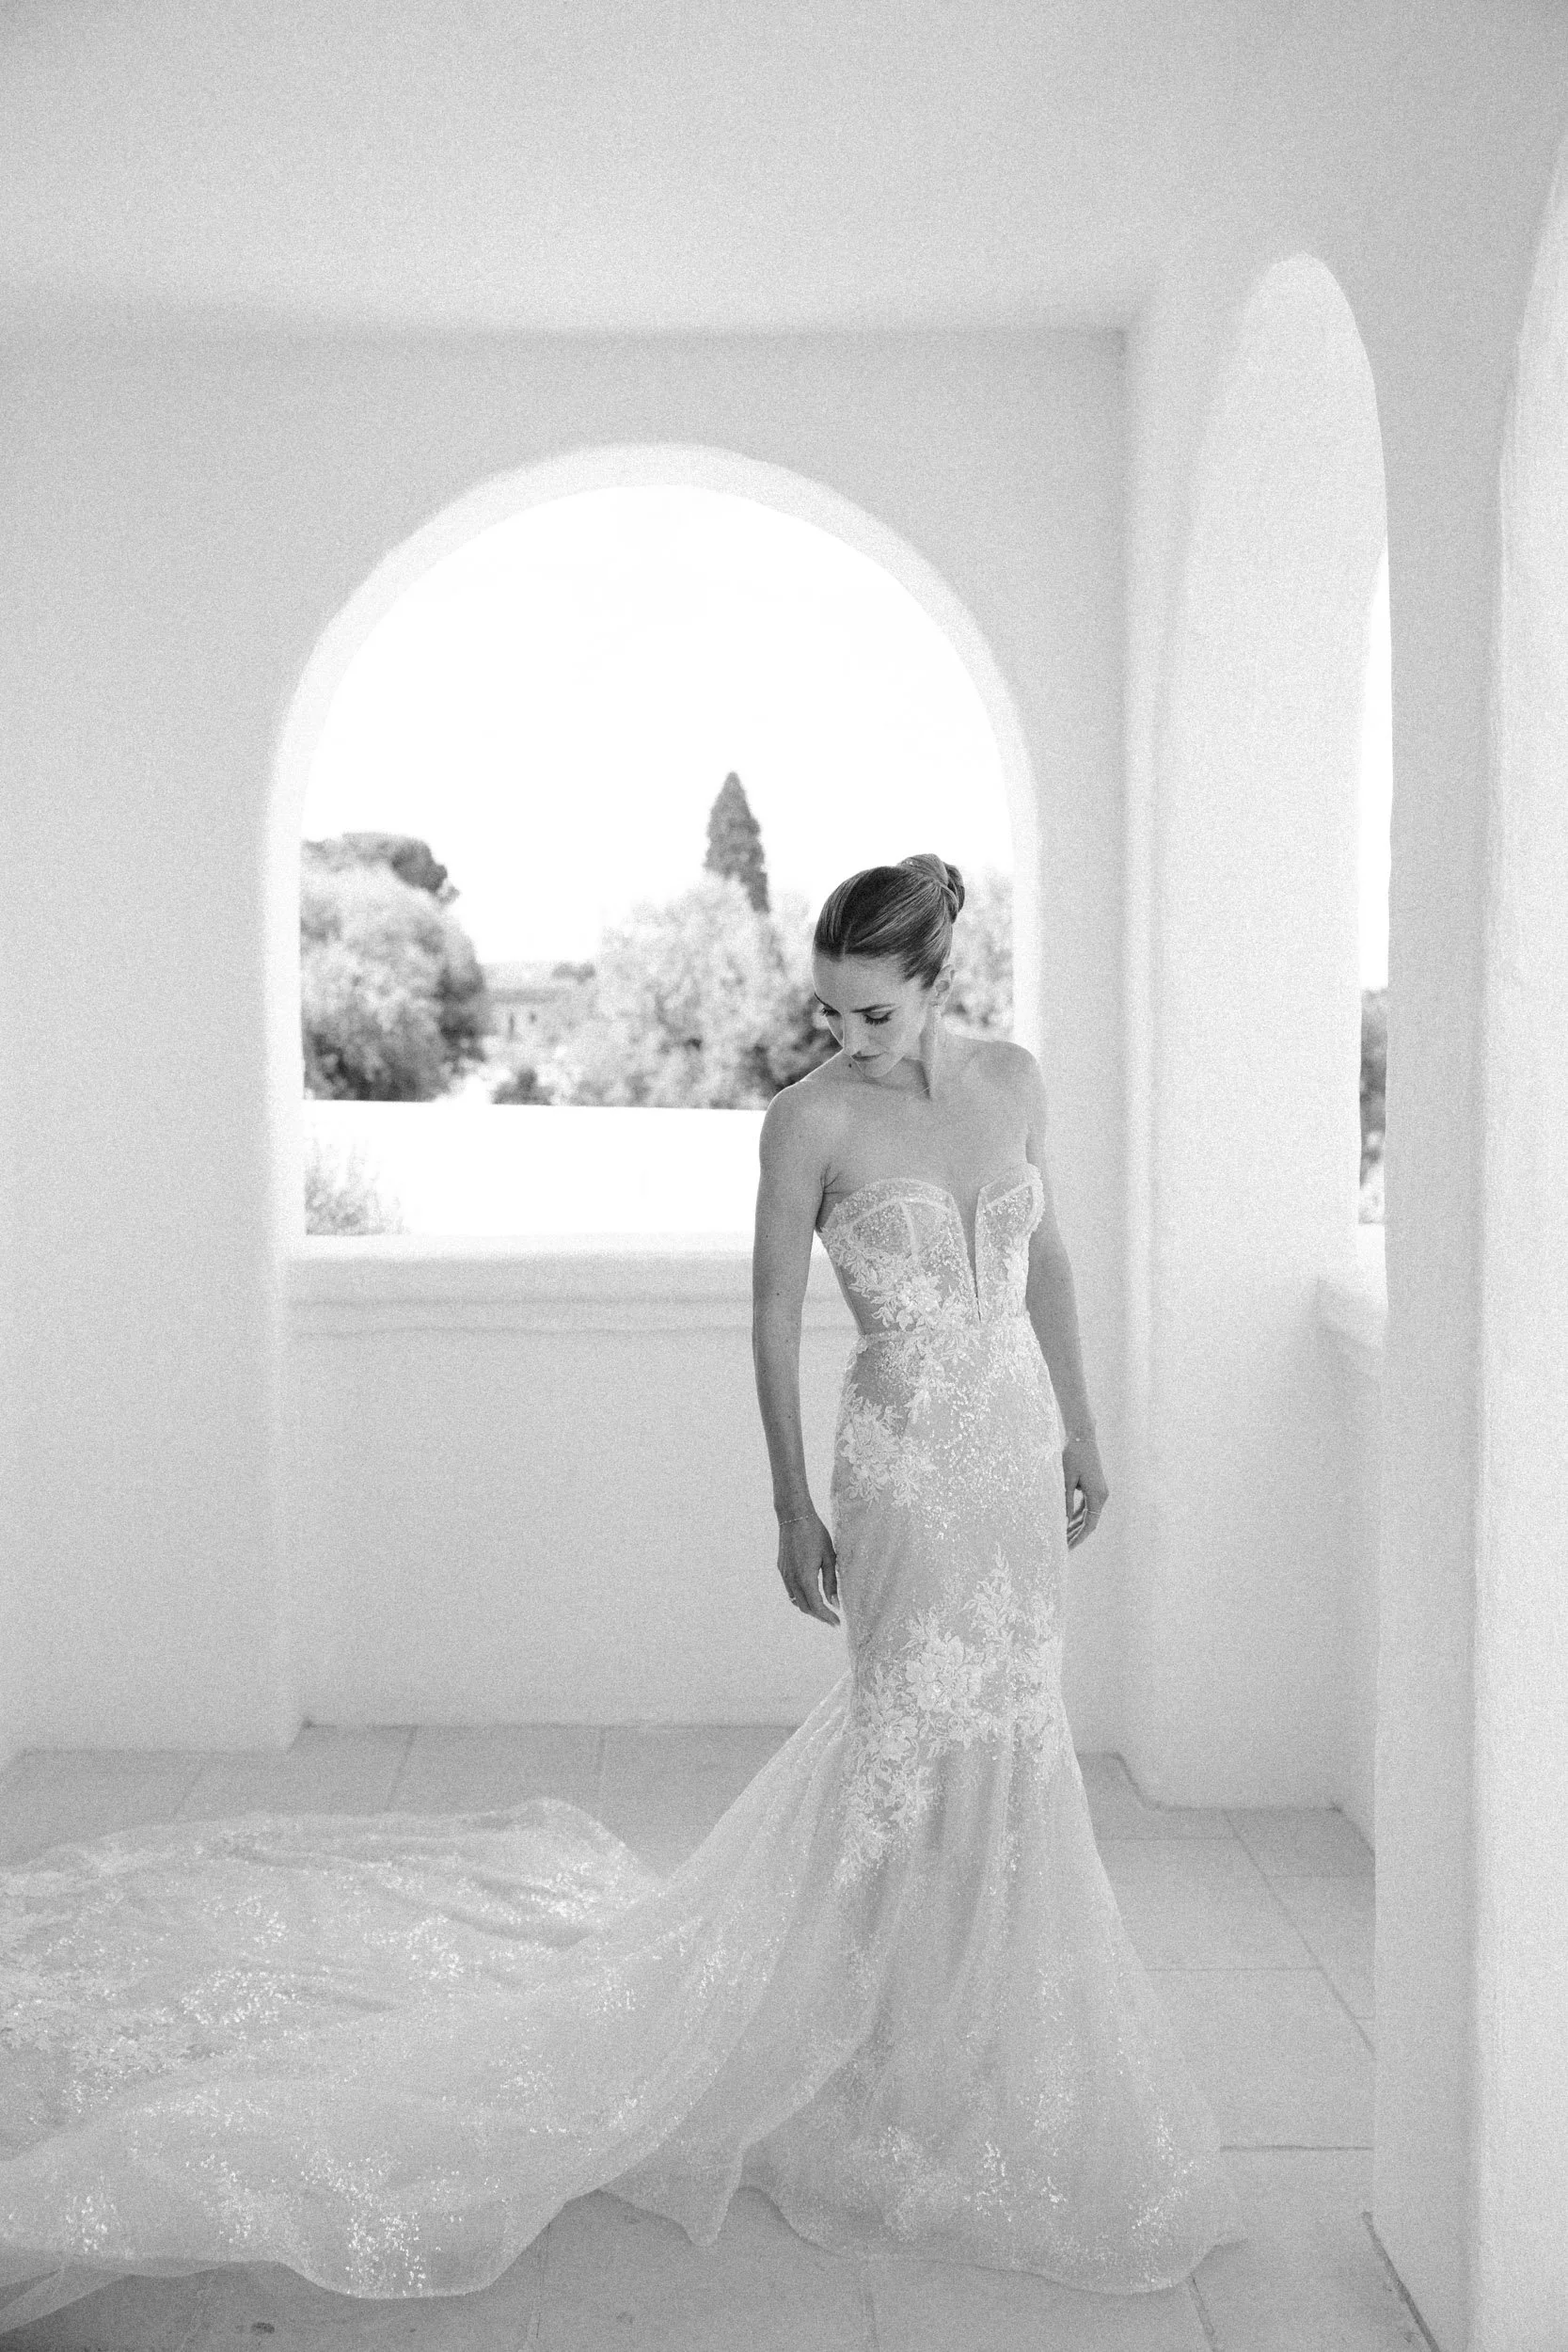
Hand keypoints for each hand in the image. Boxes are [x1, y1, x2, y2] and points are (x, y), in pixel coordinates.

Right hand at [776, 1507, 839, 1625]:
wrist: (794, 1516)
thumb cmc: (816, 1534)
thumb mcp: (829, 1557)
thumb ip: (831, 1582)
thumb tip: (835, 1603)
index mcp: (805, 1577)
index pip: (816, 1606)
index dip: (827, 1617)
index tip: (838, 1623)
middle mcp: (792, 1579)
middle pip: (805, 1607)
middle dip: (819, 1616)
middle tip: (833, 1619)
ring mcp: (784, 1575)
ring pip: (796, 1601)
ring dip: (809, 1608)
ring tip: (824, 1609)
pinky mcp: (782, 1569)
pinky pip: (790, 1591)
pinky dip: (801, 1598)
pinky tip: (811, 1594)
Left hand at [1063, 1431, 1107, 1549]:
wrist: (1082, 1436)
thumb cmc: (1073, 1456)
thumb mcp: (1066, 1480)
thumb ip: (1066, 1502)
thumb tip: (1064, 1521)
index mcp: (1097, 1495)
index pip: (1090, 1524)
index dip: (1079, 1538)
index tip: (1068, 1548)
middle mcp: (1102, 1495)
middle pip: (1090, 1522)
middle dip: (1077, 1535)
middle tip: (1063, 1547)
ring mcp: (1100, 1491)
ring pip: (1089, 1515)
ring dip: (1077, 1525)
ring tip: (1063, 1537)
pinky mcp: (1095, 1487)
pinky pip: (1087, 1505)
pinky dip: (1078, 1514)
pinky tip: (1067, 1522)